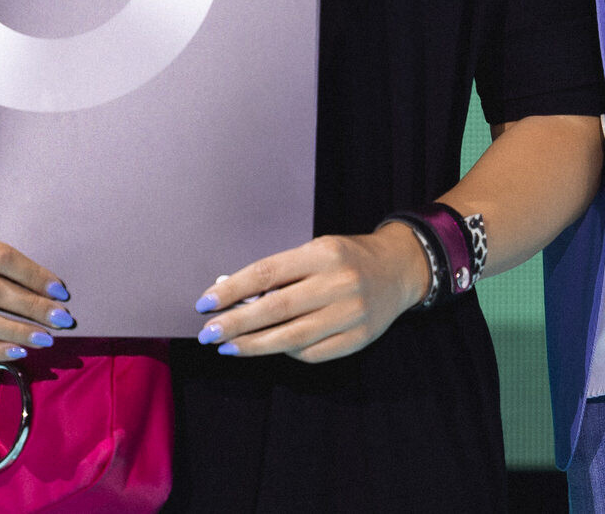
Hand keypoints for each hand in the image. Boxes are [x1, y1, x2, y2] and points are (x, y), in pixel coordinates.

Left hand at [195, 224, 430, 363]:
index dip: (232, 290)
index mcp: (323, 254)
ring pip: (291, 337)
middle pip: (275, 309)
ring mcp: (351, 314)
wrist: (399, 270)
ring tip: (228, 347)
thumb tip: (232, 293)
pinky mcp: (359, 339)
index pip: (266, 273)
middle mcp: (338, 283)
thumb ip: (279, 273)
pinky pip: (312, 353)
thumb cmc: (346, 258)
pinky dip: (287, 352)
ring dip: (254, 345)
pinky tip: (269, 348)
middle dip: (236, 323)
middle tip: (208, 333)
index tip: (205, 303)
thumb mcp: (314, 251)